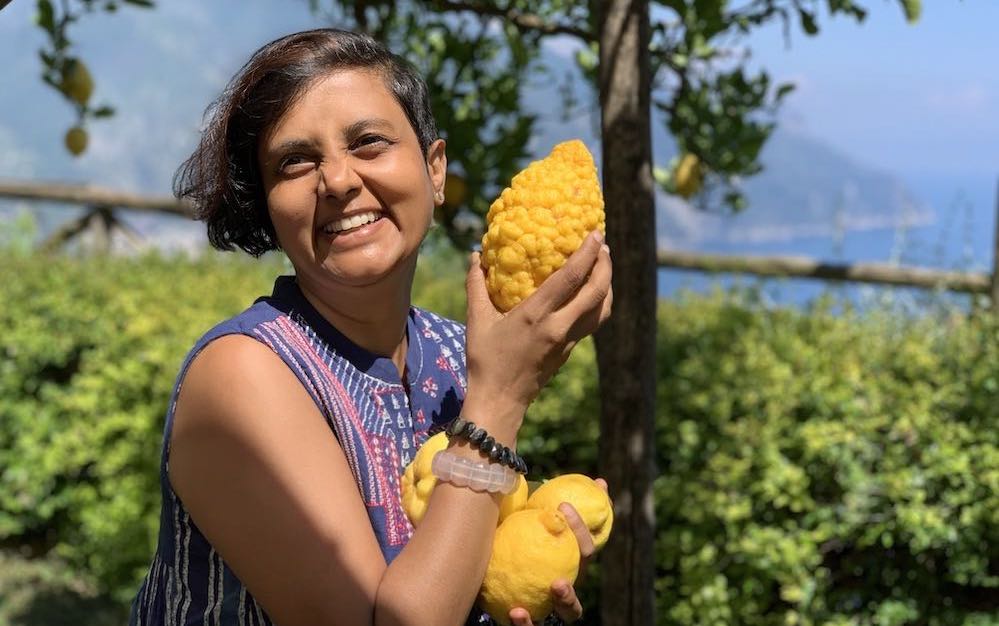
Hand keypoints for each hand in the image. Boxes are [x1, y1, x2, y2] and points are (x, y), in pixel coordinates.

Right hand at [464, 231, 612, 420]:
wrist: (500, 401)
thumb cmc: (485, 360)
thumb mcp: (476, 320)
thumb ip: (476, 285)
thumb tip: (474, 256)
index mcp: (536, 316)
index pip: (571, 278)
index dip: (588, 253)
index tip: (596, 234)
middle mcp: (558, 327)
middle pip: (596, 292)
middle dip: (605, 265)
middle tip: (604, 244)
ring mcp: (568, 340)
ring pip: (601, 309)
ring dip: (607, 285)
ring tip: (602, 265)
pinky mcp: (570, 350)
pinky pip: (593, 321)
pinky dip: (598, 302)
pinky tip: (590, 292)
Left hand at [507, 478, 609, 625]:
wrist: (484, 586)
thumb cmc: (510, 546)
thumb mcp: (520, 524)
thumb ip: (539, 505)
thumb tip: (585, 479)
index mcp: (567, 564)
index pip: (584, 547)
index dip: (580, 525)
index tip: (564, 505)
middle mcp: (564, 588)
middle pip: (584, 573)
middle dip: (581, 560)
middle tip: (570, 535)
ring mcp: (550, 608)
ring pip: (571, 612)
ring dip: (569, 599)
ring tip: (557, 584)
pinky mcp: (530, 623)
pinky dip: (527, 623)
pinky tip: (516, 611)